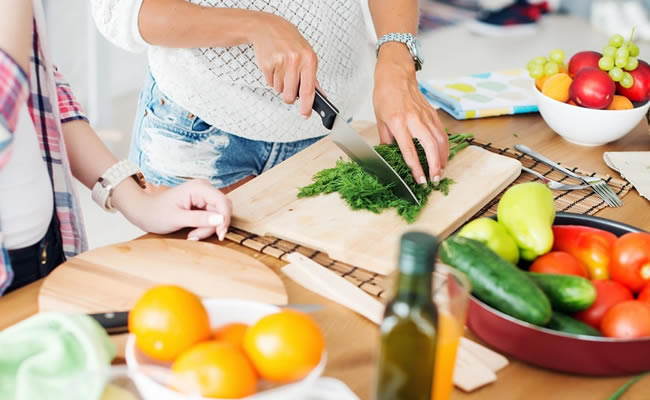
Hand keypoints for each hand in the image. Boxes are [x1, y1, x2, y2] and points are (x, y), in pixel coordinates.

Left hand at [118, 179, 231, 240]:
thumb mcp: (177, 218)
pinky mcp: (202, 204)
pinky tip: (193, 232)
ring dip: (207, 229)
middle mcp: (204, 189)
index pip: (223, 202)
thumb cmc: (156, 213)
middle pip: (222, 210)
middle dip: (213, 226)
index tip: (220, 234)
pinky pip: (212, 218)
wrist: (144, 211)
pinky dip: (204, 227)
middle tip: (196, 236)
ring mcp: (204, 196)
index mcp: (199, 188)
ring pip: (218, 216)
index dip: (225, 219)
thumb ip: (200, 219)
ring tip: (191, 235)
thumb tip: (221, 220)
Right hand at [250, 13, 317, 117]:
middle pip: (291, 95)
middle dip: (289, 96)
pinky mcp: (267, 64)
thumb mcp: (307, 55)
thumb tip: (320, 95)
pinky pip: (269, 83)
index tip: (305, 114)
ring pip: (279, 90)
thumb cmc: (290, 42)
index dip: (307, 106)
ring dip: (280, 85)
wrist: (269, 27)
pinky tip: (274, 66)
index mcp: (309, 59)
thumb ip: (313, 77)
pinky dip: (271, 79)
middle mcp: (296, 61)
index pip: (309, 90)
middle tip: (289, 86)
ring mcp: (280, 62)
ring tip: (282, 69)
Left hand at [373, 44, 448, 183]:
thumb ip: (386, 140)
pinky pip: (442, 133)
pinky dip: (445, 147)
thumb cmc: (385, 96)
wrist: (396, 75)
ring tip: (441, 172)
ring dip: (442, 158)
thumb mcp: (380, 120)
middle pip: (429, 147)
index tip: (420, 181)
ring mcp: (426, 116)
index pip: (409, 150)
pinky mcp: (432, 114)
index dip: (416, 168)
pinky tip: (443, 156)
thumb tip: (389, 156)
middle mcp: (414, 120)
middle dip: (434, 166)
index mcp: (398, 123)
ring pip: (440, 140)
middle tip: (435, 180)